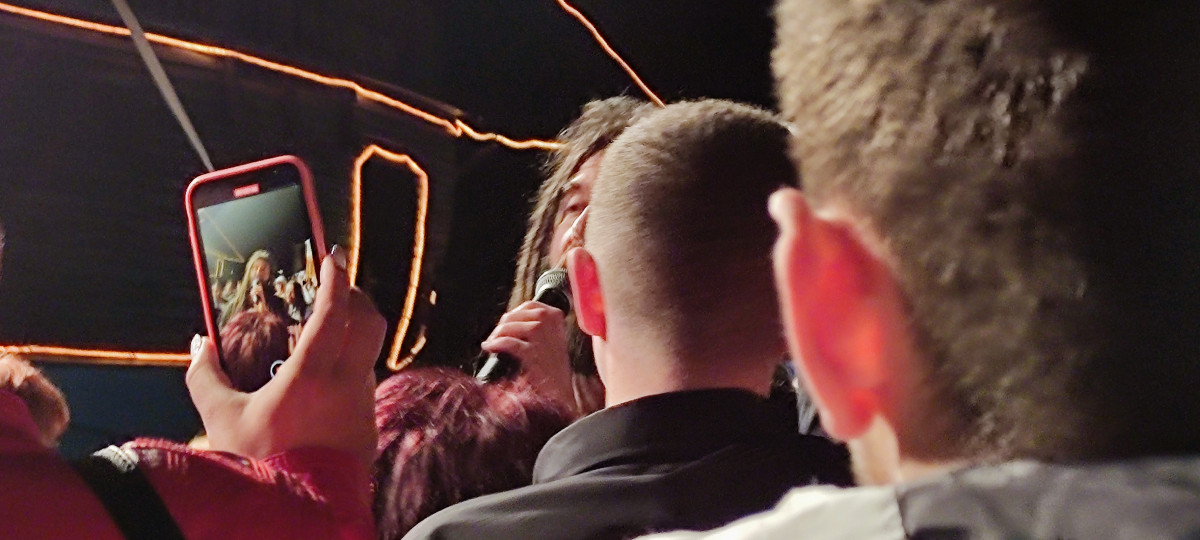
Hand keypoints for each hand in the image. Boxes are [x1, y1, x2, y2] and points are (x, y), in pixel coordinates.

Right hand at [187, 246, 386, 471]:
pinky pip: (365, 381)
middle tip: (335, 285)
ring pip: (368, 352)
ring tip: (323, 330)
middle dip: (355, 296)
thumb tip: (198, 345)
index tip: (334, 256)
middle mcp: (347, 384)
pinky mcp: (368, 425)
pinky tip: (325, 372)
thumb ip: (206, 376)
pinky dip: (350, 364)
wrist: (297, 513)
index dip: (337, 278)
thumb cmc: (258, 465)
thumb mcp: (221, 419)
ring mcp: (363, 404)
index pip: (335, 311)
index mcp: (311, 375)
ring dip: (352, 333)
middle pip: (369, 321)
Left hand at [482, 300, 573, 408]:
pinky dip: (496, 344)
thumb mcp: (551, 339)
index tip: (506, 323)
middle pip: (516, 315)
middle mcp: (550, 322)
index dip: (514, 314)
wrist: (561, 391)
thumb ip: (537, 326)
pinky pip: (507, 342)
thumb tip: (510, 321)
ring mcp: (542, 336)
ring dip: (497, 335)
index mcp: (556, 316)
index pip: (530, 305)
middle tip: (494, 337)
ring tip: (491, 343)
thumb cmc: (554, 367)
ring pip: (509, 327)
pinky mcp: (532, 352)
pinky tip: (490, 348)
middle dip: (502, 326)